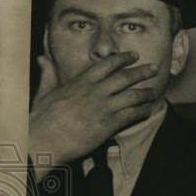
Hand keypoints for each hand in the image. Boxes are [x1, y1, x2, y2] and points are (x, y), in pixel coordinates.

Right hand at [28, 52, 158, 180]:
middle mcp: (94, 92)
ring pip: (132, 95)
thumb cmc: (41, 118)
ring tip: (154, 91)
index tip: (134, 55)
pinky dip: (142, 111)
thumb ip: (48, 75)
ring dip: (146, 92)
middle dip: (142, 71)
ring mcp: (103, 108)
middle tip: (154, 67)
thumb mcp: (44, 92)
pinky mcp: (109, 125)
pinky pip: (132, 115)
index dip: (123, 58)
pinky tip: (148, 110)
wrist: (43, 140)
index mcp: (80, 82)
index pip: (106, 65)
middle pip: (125, 77)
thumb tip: (42, 59)